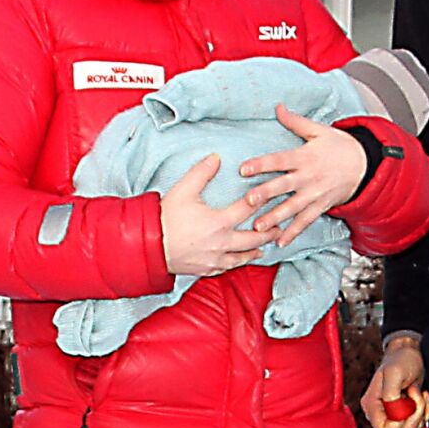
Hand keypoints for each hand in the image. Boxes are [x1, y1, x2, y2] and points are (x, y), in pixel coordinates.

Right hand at [157, 154, 266, 277]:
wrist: (148, 246)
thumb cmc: (165, 218)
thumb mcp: (183, 190)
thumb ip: (201, 173)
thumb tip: (216, 158)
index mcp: (220, 222)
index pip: (248, 208)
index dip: (261, 200)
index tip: (272, 195)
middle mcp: (222, 243)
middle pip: (254, 238)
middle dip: (269, 232)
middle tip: (280, 227)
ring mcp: (216, 259)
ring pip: (243, 257)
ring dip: (256, 250)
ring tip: (265, 247)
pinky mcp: (207, 269)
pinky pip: (228, 268)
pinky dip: (237, 263)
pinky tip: (240, 260)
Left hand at [237, 105, 367, 242]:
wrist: (365, 165)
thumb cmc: (339, 146)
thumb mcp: (319, 130)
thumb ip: (295, 122)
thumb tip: (277, 107)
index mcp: (305, 157)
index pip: (279, 160)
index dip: (261, 164)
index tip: (243, 169)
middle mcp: (308, 177)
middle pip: (284, 186)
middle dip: (266, 194)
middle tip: (248, 201)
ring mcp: (315, 194)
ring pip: (292, 208)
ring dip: (275, 218)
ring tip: (258, 228)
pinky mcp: (321, 206)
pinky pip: (306, 221)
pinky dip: (293, 232)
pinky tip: (279, 242)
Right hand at [361, 334, 426, 427]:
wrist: (411, 353)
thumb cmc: (401, 359)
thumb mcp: (394, 374)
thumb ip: (391, 395)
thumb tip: (395, 411)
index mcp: (372, 405)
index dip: (399, 423)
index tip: (405, 403)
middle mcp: (381, 412)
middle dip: (413, 412)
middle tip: (413, 393)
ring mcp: (394, 413)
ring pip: (411, 427)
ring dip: (421, 409)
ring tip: (416, 391)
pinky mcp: (406, 412)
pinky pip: (419, 422)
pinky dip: (425, 410)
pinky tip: (421, 395)